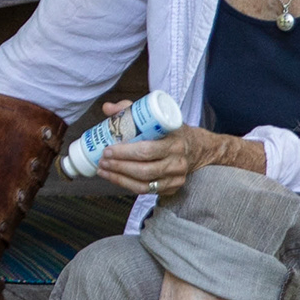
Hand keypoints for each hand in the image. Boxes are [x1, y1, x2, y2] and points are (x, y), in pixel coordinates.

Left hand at [93, 118, 262, 198]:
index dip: (124, 152)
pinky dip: (128, 186)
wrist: (197, 148)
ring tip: (103, 170)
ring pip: (144, 184)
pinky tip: (115, 178)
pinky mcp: (172, 188)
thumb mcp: (156, 117)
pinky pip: (147, 191)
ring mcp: (176, 178)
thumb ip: (131, 110)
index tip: (107, 149)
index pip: (147, 150)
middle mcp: (177, 162)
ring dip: (119, 179)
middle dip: (119, 167)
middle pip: (144, 170)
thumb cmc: (171, 131)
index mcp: (174, 142)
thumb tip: (107, 108)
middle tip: (102, 161)